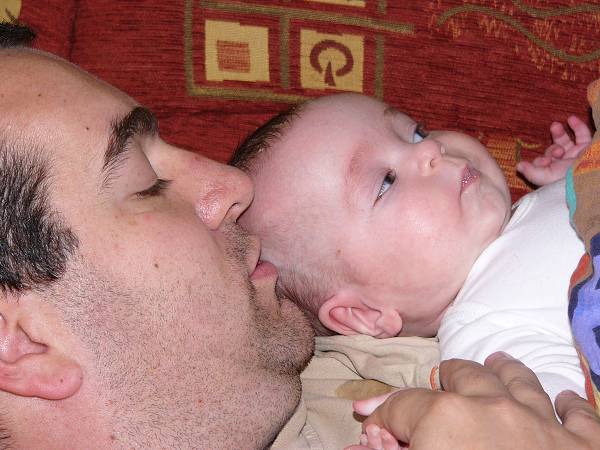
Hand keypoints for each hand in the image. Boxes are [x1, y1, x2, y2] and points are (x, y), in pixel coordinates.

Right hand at [345, 352, 599, 449]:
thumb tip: (365, 440)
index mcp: (444, 418)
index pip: (401, 405)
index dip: (383, 416)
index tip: (375, 430)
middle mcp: (494, 408)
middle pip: (465, 376)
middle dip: (448, 376)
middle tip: (442, 377)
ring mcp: (543, 425)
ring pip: (521, 381)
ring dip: (506, 371)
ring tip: (498, 361)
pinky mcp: (585, 448)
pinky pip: (579, 415)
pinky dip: (569, 406)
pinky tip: (564, 399)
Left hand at [517, 116, 591, 185]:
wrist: (590, 175)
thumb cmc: (566, 179)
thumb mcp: (545, 177)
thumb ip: (531, 171)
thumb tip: (518, 166)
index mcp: (553, 174)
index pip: (542, 163)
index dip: (540, 160)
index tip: (546, 161)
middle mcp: (564, 165)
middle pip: (552, 151)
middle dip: (552, 150)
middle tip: (557, 152)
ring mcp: (577, 156)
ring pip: (565, 142)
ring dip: (558, 134)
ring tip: (554, 126)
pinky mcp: (589, 148)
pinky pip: (583, 134)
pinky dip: (577, 126)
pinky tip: (570, 118)